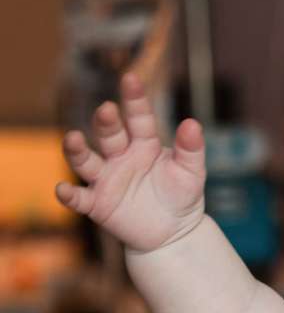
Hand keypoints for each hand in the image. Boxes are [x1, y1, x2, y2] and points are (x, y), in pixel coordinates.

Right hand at [57, 72, 206, 252]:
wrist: (174, 233)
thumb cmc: (182, 196)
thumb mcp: (192, 172)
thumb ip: (191, 149)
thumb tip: (192, 122)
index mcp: (144, 144)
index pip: (138, 118)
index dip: (134, 100)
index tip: (131, 79)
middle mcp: (120, 156)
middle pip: (109, 135)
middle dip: (106, 122)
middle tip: (107, 110)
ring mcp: (106, 179)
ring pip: (85, 161)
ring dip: (76, 149)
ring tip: (73, 138)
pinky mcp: (97, 204)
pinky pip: (79, 198)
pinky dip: (69, 194)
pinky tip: (63, 189)